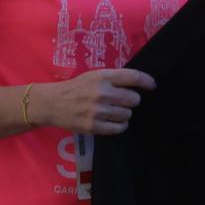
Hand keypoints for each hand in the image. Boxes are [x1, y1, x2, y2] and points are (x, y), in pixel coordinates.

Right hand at [35, 67, 157, 135]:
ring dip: (125, 114)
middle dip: (132, 101)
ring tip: (115, 111)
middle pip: (134, 99)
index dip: (147, 81)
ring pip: (127, 115)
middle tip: (124, 101)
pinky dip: (120, 126)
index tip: (152, 86)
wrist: (52, 103)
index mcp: (102, 77)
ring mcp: (97, 111)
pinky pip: (119, 128)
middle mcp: (101, 93)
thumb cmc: (76, 87)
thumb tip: (138, 84)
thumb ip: (114, 79)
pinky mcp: (93, 126)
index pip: (133, 77)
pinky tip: (114, 122)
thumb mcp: (94, 76)